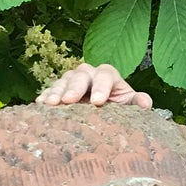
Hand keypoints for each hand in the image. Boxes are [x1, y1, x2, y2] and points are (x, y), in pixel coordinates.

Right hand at [37, 61, 151, 107]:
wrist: (104, 112)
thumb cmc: (119, 108)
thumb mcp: (130, 106)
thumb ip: (138, 103)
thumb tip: (145, 104)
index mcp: (109, 75)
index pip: (105, 74)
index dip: (101, 86)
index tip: (98, 102)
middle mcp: (90, 74)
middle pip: (81, 75)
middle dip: (74, 87)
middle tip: (69, 101)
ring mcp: (73, 80)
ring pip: (64, 80)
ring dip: (57, 91)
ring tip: (50, 104)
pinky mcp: (60, 89)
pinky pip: (51, 89)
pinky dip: (46, 95)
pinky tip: (39, 104)